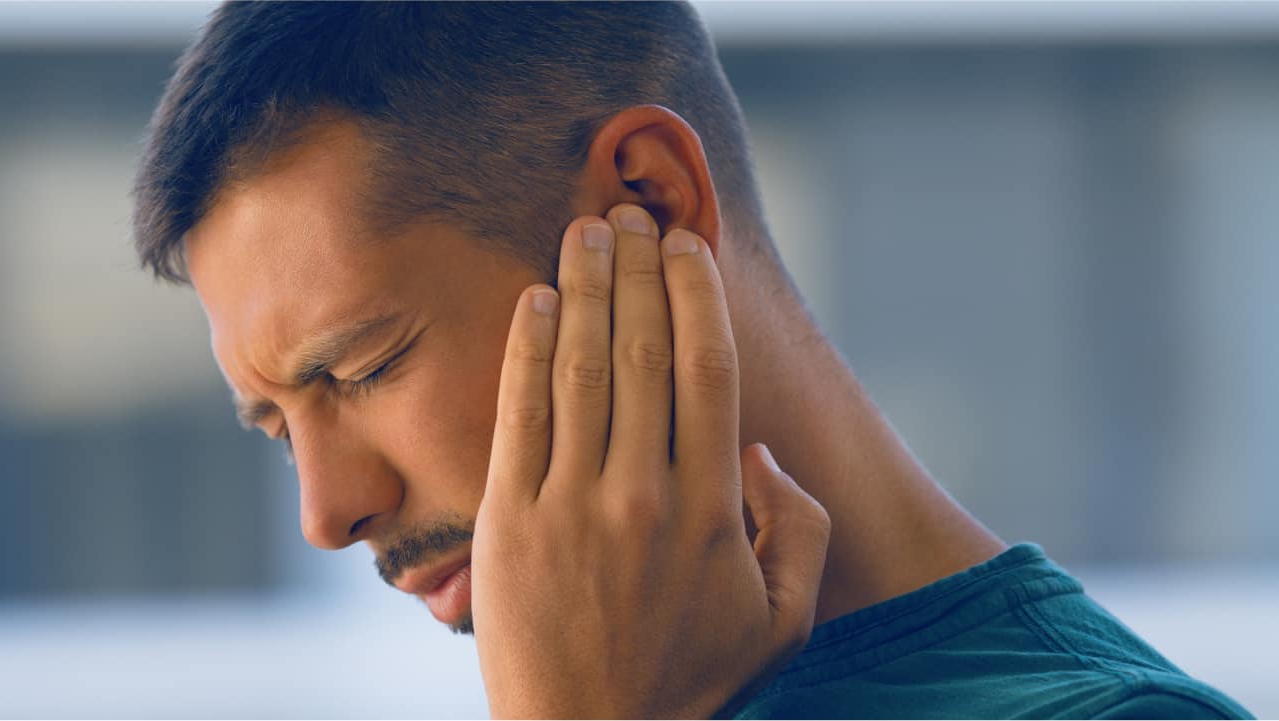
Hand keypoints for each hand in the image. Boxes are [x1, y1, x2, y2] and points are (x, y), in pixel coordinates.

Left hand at [472, 204, 830, 717]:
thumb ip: (799, 532)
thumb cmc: (691, 682)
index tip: (687, 247)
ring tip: (585, 228)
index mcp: (711, 509)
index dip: (695, 297)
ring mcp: (569, 505)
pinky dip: (526, 351)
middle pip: (641, 351)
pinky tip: (533, 299)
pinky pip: (518, 417)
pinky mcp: (507, 523)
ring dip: (583, 287)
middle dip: (638, 270)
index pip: (705, 372)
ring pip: (580, 369)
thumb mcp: (783, 621)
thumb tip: (763, 451)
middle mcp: (641, 493)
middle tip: (632, 211)